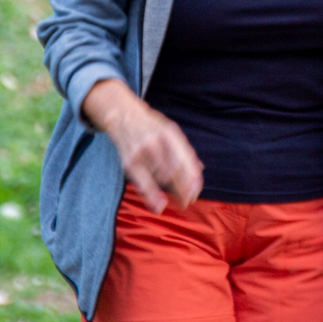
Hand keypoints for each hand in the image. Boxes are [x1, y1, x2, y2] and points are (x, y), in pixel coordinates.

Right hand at [81, 79, 202, 212]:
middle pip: (173, 170)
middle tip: (189, 200)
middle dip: (183, 188)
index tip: (196, 191)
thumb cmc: (151, 126)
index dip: (191, 177)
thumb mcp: (170, 131)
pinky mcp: (129, 161)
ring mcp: (141, 151)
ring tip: (180, 200)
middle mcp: (156, 141)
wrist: (122, 115)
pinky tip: (159, 206)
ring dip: (172, 191)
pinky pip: (143, 182)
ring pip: (160, 177)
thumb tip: (200, 170)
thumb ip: (184, 150)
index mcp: (170, 132)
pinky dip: (151, 196)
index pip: (184, 158)